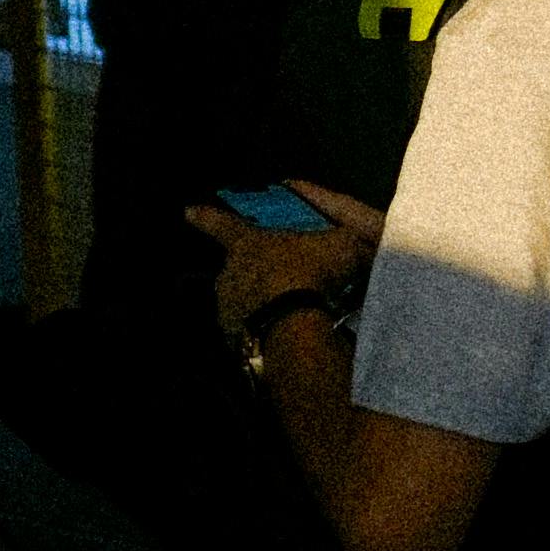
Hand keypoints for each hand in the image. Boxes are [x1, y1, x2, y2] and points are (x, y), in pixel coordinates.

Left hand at [193, 180, 383, 340]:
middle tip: (276, 281)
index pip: (222, 223)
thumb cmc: (309, 271)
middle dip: (251, 274)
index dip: (206, 216)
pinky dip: (261, 331)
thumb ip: (341, 243)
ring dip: (257, 305)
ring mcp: (226, 308)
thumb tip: (362, 243)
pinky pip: (247, 331)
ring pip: (239, 302)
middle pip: (234, 269)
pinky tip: (283, 335)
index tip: (188, 211)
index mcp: (246, 243)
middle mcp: (228, 273)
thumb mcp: (339, 246)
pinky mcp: (232, 339)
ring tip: (286, 314)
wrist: (292, 323)